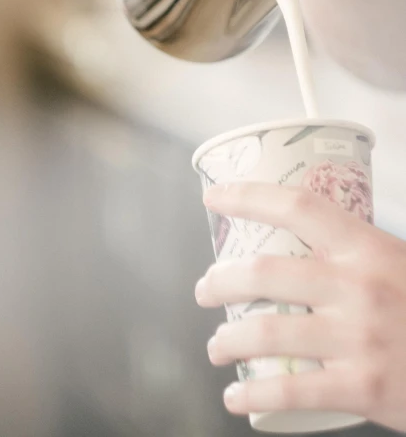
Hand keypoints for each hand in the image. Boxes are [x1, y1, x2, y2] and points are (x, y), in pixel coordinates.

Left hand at [195, 182, 405, 431]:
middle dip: (220, 281)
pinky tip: (235, 396)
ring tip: (216, 344)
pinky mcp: (363, 388)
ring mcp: (359, 339)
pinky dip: (252, 395)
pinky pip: (290, 392)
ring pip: (266, 332)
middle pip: (264, 272)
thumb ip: (355, 253)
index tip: (214, 197)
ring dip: (226, 340)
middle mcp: (357, 286)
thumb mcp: (397, 263)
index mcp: (367, 247)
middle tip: (205, 289)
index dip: (248, 196)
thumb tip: (300, 239)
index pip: (297, 206)